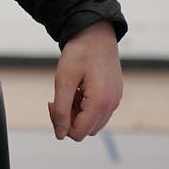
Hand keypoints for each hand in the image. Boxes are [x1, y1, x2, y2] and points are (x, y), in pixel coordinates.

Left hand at [48, 20, 122, 140]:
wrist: (95, 34)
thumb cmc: (79, 54)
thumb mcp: (64, 80)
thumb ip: (61, 110)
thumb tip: (60, 134)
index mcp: (100, 103)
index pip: (79, 133)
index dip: (61, 124)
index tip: (52, 104)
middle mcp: (112, 105)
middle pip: (86, 130)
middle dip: (69, 119)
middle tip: (58, 98)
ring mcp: (115, 100)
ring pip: (93, 123)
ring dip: (78, 113)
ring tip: (71, 92)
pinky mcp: (114, 95)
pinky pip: (99, 112)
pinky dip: (86, 107)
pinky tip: (79, 90)